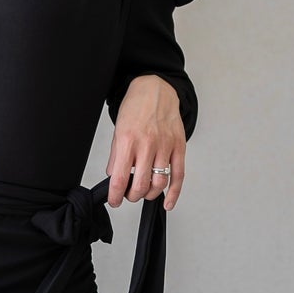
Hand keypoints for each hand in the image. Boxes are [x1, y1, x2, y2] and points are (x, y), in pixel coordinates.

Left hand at [105, 74, 184, 210]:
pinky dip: (173, 193)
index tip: (114, 201)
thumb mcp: (118, 131)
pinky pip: (178, 175)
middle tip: (129, 195)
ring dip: (149, 194)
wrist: (155, 90)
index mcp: (128, 141)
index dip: (115, 196)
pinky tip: (167, 202)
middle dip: (132, 196)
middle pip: (140, 185)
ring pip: (159, 183)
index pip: (119, 178)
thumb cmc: (136, 108)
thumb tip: (114, 178)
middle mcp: (147, 144)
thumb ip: (115, 156)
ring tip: (144, 191)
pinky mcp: (179, 146)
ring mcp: (165, 146)